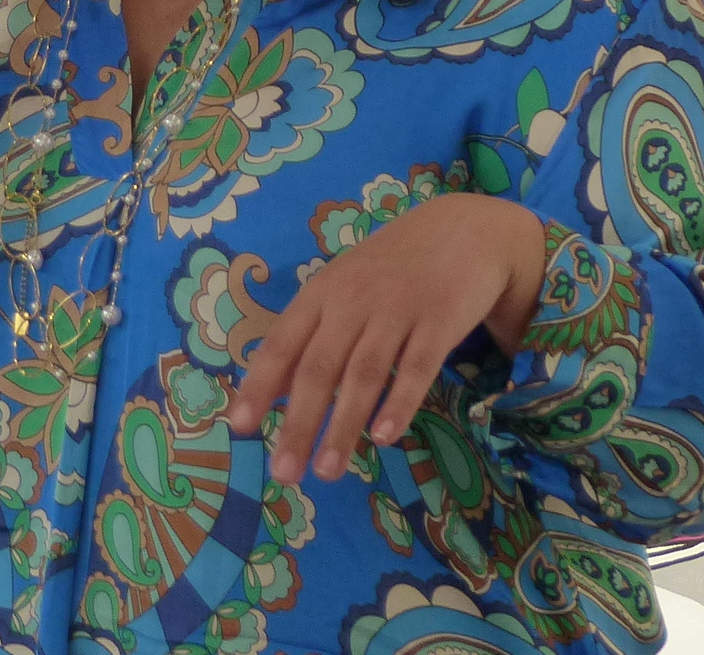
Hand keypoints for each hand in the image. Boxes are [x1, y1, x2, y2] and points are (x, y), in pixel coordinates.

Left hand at [224, 192, 547, 483]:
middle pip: (319, 367)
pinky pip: (417, 367)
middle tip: (284, 474)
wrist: (464, 230)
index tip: (239, 427)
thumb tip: (272, 392)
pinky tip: (384, 437)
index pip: (282, 343)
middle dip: (299, 423)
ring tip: (327, 471)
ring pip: (364, 374)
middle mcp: (353, 300)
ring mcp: (397, 309)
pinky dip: (399, 403)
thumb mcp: (342, 288)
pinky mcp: (440, 319)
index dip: (259, 385)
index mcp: (322, 292)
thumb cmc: (391, 269)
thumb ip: (311, 335)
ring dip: (344, 426)